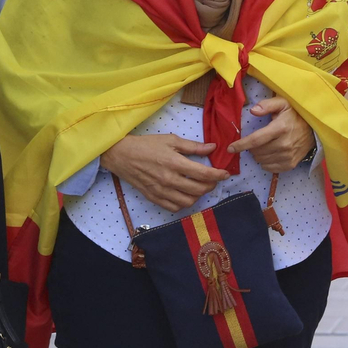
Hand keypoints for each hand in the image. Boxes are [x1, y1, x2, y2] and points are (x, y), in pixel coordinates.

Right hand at [101, 134, 230, 212]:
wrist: (121, 155)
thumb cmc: (146, 145)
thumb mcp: (170, 140)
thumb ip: (193, 146)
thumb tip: (212, 148)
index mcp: (174, 163)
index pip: (203, 173)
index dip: (218, 175)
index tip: (225, 174)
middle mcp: (169, 180)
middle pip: (198, 190)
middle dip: (211, 185)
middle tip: (213, 179)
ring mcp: (161, 191)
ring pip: (188, 202)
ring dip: (198, 196)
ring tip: (199, 187)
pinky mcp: (154, 198)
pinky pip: (174, 208)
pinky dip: (183, 203)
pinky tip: (185, 194)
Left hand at [229, 97, 314, 172]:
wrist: (315, 129)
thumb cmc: (296, 115)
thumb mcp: (283, 103)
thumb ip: (267, 105)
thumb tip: (252, 110)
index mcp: (279, 128)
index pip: (255, 140)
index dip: (241, 145)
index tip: (230, 148)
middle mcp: (284, 144)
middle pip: (257, 151)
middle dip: (250, 148)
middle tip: (254, 142)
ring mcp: (288, 156)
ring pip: (262, 160)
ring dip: (257, 155)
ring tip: (261, 147)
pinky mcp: (291, 164)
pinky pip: (270, 168)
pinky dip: (265, 163)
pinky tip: (268, 155)